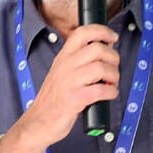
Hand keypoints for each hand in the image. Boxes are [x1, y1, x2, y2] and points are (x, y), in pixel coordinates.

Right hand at [16, 23, 119, 150]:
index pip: (82, 33)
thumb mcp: (62, 72)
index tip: (113, 37)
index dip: (102, 31)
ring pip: (101, 68)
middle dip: (113, 58)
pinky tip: (109, 94)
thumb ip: (80, 60)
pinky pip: (101, 90)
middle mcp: (66, 66)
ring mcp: (69, 82)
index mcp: (63, 57)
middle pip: (97, 49)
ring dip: (114, 76)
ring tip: (112, 83)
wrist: (38, 121)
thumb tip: (106, 48)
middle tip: (113, 68)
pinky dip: (111, 92)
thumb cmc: (53, 98)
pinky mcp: (74, 99)